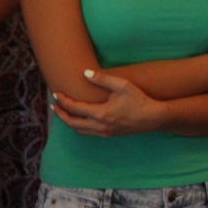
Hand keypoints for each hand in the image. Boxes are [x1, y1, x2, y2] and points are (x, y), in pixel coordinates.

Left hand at [51, 71, 165, 137]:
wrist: (154, 118)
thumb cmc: (139, 100)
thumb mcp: (122, 85)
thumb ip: (102, 79)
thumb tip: (85, 73)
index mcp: (101, 113)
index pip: (74, 108)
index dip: (62, 101)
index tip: (56, 93)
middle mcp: (100, 126)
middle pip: (72, 123)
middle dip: (60, 114)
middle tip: (54, 105)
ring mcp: (104, 132)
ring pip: (78, 130)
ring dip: (68, 122)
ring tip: (62, 111)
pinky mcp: (108, 134)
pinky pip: (87, 133)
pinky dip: (78, 126)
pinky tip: (78, 118)